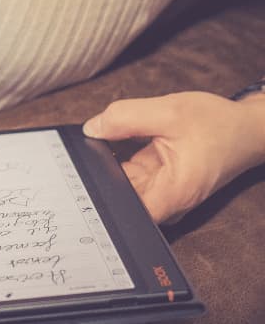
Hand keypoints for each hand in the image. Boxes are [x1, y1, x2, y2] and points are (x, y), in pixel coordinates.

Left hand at [83, 91, 264, 224]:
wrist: (245, 129)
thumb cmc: (218, 125)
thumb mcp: (169, 111)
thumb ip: (125, 118)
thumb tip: (91, 129)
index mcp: (173, 193)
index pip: (126, 212)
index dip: (99, 199)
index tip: (78, 181)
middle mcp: (168, 200)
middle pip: (121, 197)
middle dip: (100, 175)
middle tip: (80, 152)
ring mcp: (164, 191)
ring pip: (124, 182)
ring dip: (110, 163)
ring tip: (104, 141)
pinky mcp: (162, 180)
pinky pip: (132, 172)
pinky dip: (122, 156)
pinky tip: (118, 139)